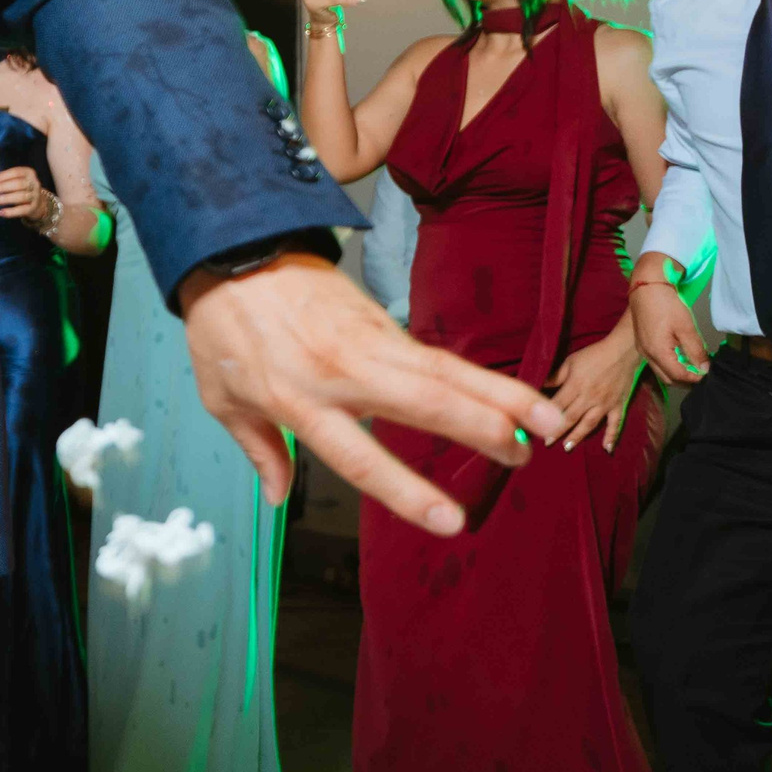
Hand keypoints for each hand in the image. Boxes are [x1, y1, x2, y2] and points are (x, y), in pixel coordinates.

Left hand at [0, 166, 52, 226]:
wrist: (38, 203)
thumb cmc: (22, 189)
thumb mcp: (18, 179)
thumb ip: (7, 178)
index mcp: (29, 173)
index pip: (16, 172)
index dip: (2, 177)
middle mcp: (34, 183)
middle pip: (18, 184)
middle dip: (2, 187)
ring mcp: (35, 196)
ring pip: (20, 197)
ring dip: (4, 199)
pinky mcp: (33, 208)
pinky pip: (22, 210)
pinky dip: (10, 212)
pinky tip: (0, 212)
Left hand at [179, 252, 564, 535]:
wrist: (229, 249)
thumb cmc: (221, 328)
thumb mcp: (222, 397)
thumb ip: (259, 450)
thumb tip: (279, 498)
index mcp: (297, 400)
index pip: (358, 456)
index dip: (406, 492)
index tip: (452, 522)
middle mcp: (340, 372)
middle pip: (421, 402)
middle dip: (478, 429)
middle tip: (524, 456)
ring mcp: (366, 342)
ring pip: (444, 372)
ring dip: (500, 396)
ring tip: (549, 423)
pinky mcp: (381, 320)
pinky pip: (437, 355)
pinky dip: (480, 375)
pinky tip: (516, 395)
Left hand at [546, 324, 645, 451]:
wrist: (623, 351)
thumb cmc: (593, 355)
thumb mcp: (570, 362)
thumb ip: (555, 377)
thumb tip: (538, 386)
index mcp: (575, 386)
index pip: (556, 404)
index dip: (544, 414)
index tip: (534, 423)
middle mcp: (589, 397)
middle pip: (571, 417)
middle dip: (557, 431)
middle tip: (547, 443)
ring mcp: (605, 403)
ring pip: (589, 423)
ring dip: (578, 436)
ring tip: (567, 447)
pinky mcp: (619, 405)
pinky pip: (616, 424)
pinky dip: (612, 436)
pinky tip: (607, 449)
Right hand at [631, 273, 709, 384]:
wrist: (646, 287)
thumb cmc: (666, 306)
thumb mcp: (686, 328)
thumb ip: (695, 350)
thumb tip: (703, 368)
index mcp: (657, 352)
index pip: (678, 375)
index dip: (695, 378)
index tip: (708, 373)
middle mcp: (646, 354)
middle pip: (668, 378)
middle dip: (686, 379)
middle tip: (701, 372)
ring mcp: (642, 349)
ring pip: (661, 371)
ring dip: (677, 372)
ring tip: (692, 363)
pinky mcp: (642, 343)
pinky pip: (656, 362)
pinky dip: (669, 364)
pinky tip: (679, 354)